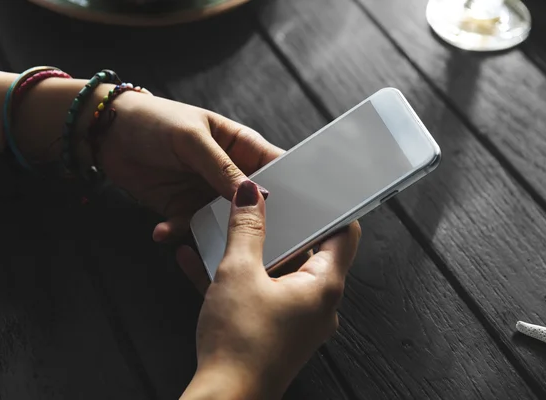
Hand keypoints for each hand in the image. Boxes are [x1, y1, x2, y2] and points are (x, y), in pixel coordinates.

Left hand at [96, 91, 281, 241]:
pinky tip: (162, 231)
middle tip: (256, 239)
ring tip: (207, 243)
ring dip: (215, 233)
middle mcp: (229, 173)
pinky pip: (189, 227)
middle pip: (253, 202)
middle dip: (255, 219)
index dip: (290, 187)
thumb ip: (221, 167)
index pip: (276, 167)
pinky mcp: (182, 208)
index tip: (298, 211)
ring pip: (225, 221)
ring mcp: (206, 193)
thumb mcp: (191, 139)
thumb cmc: (154, 120)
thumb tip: (252, 194)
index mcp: (240, 146)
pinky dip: (177, 232)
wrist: (106, 132)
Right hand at [178, 180, 360, 399]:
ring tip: (222, 232)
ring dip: (250, 253)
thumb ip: (246, 230)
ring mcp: (297, 320)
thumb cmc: (240, 344)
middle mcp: (318, 304)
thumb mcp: (238, 274)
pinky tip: (200, 262)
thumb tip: (252, 196)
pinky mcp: (276, 331)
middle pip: (307, 251)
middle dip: (280, 228)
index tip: (311, 191)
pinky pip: (260, 294)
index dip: (330, 208)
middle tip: (260, 205)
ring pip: (278, 273)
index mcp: (323, 286)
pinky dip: (238, 278)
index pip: (344, 234)